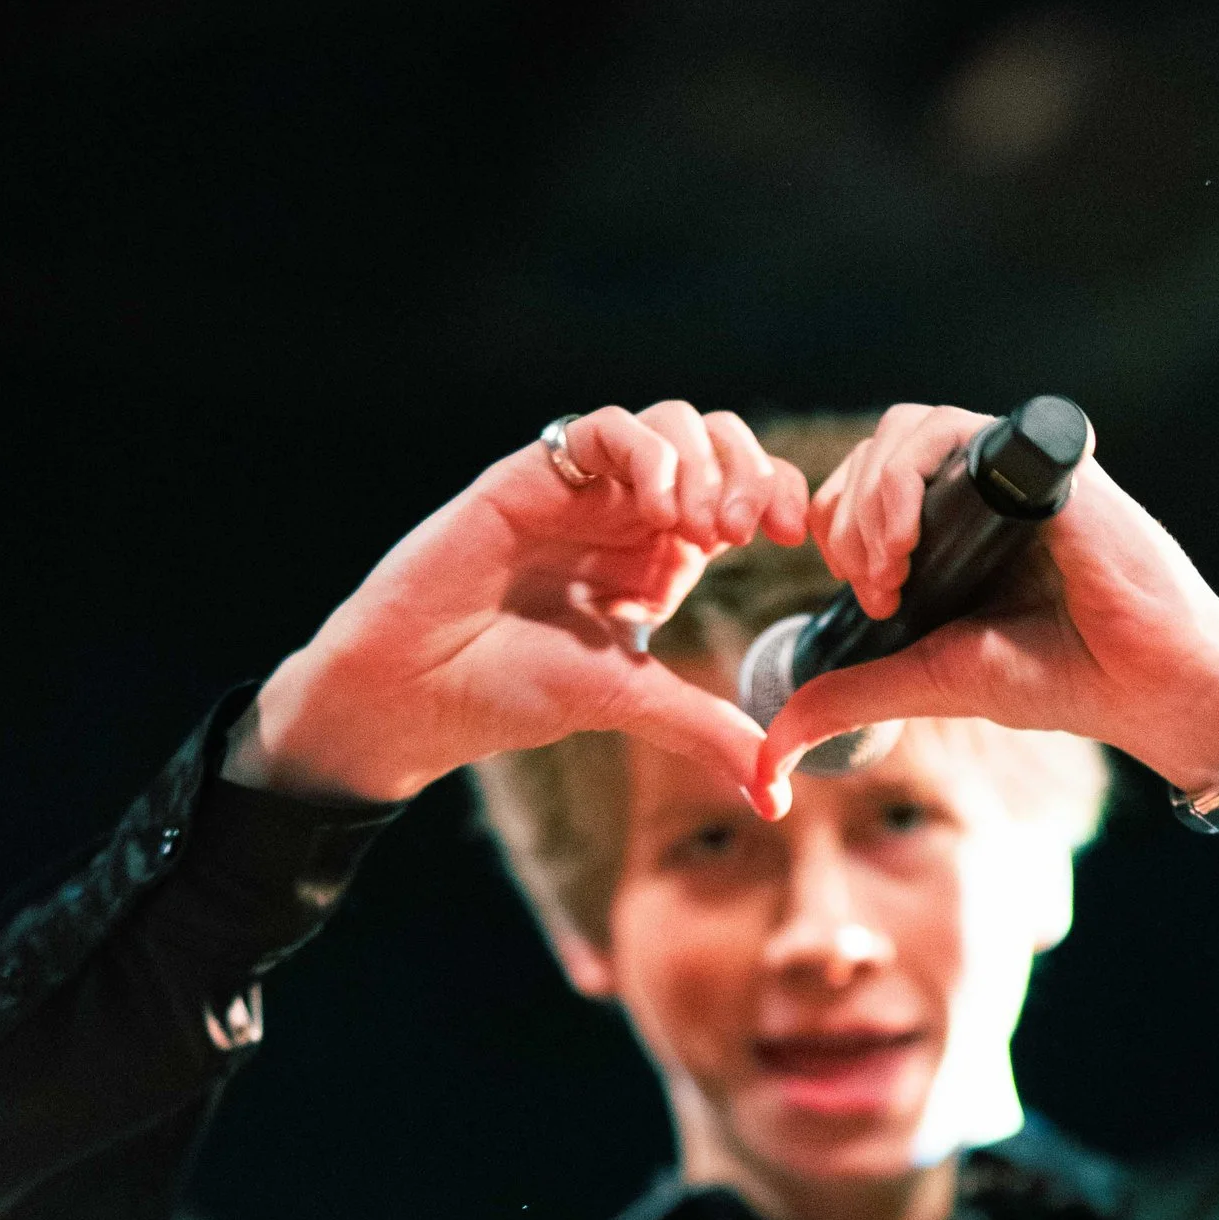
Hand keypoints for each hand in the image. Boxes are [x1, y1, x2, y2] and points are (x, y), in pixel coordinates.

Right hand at [238, 402, 810, 805]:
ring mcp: (583, 489)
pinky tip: (658, 506)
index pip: (742, 498)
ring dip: (704, 462)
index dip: (778, 500)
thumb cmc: (511, 692)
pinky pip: (605, 428)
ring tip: (704, 524)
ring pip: (671, 424)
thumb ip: (704, 732)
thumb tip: (775, 795)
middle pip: (718, 447)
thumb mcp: (631, 704)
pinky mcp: (536, 470)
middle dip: (750, 473)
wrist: (420, 685)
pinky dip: (646, 452)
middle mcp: (627, 517)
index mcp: (660, 561)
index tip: (798, 538)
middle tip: (754, 528)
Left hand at [752, 402, 1218, 881]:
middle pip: (877, 451)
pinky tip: (909, 538)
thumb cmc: (1061, 679)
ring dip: (873, 495)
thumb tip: (772, 742)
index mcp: (954, 526)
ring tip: (889, 566)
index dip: (839, 527)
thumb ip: (853, 696)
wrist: (1149, 686)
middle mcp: (980, 485)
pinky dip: (912, 474)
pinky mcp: (1046, 459)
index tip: (863, 597)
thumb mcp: (932, 682)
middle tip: (874, 587)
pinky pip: (959, 427)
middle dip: (849, 515)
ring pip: (907, 428)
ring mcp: (1014, 465)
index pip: (866, 488)